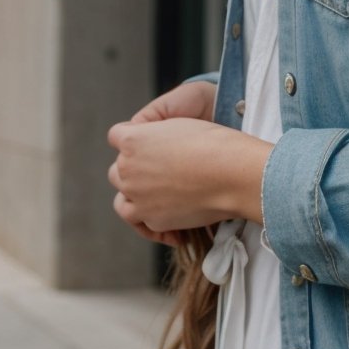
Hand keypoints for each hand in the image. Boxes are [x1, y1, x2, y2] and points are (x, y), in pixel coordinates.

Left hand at [116, 80, 217, 244]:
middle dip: (133, 170)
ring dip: (135, 197)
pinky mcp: (151, 220)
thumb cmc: (211, 143)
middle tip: (158, 171)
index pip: (116, 136)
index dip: (133, 138)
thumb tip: (150, 151)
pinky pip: (140, 223)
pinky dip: (152, 224)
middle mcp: (127, 169)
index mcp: (131, 140)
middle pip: (118, 170)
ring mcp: (136, 196)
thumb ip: (154, 136)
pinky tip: (169, 224)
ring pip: (121, 200)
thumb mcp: (177, 125)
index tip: (148, 143)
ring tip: (154, 197)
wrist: (231, 174)